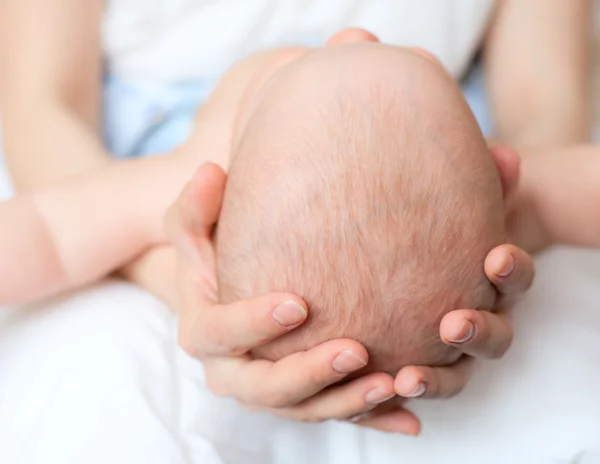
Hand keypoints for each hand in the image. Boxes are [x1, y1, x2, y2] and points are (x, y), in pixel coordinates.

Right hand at [166, 163, 420, 433]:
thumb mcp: (198, 226)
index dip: (253, 324)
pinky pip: (334, 412)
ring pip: (304, 410)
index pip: (220, 334)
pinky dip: (371, 419)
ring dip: (347, 402)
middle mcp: (231, 372)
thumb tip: (209, 172)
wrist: (233, 285)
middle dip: (309, 375)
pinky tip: (410, 416)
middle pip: (264, 389)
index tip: (299, 304)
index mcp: (203, 332)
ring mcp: (267, 391)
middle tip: (355, 351)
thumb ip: (197, 206)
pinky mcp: (300, 398)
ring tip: (392, 383)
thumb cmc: (218, 250)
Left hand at [357, 145, 534, 433]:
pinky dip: (398, 395)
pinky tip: (374, 392)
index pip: (515, 278)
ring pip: (456, 373)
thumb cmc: (437, 209)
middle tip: (453, 324)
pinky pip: (413, 385)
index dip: (512, 271)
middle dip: (477, 333)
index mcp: (492, 276)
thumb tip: (505, 158)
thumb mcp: (458, 191)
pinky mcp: (415, 360)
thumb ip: (483, 177)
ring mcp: (447, 344)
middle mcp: (479, 314)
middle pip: (494, 338)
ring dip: (436, 380)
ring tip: (408, 378)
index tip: (495, 257)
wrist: (417, 236)